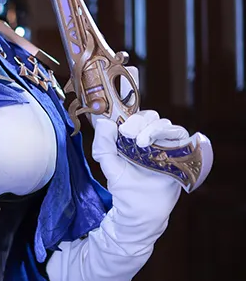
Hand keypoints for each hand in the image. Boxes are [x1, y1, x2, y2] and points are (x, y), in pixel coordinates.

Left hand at [91, 72, 186, 217]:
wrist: (142, 210)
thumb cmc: (125, 187)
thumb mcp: (108, 165)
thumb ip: (103, 144)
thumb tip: (102, 121)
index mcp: (128, 134)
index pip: (129, 108)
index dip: (128, 88)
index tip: (129, 70)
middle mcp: (146, 134)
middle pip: (145, 113)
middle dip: (136, 120)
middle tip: (127, 133)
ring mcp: (162, 142)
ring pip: (160, 121)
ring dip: (150, 128)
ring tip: (140, 144)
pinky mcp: (177, 149)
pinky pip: (177, 132)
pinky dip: (166, 134)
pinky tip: (155, 144)